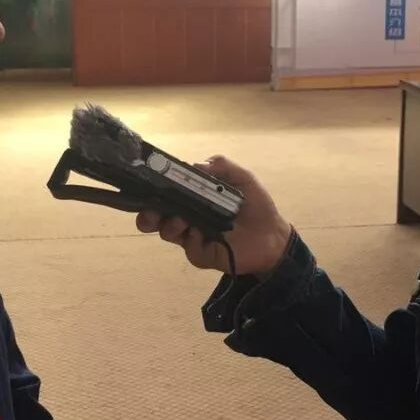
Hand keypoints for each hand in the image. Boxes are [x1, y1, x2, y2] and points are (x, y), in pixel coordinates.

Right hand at [136, 155, 291, 275]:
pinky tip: (201, 234)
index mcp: (192, 198)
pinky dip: (192, 240)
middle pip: (156, 216)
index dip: (152, 191)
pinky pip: (189, 248)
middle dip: (147, 214)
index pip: (165, 194)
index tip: (147, 186)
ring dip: (169, 224)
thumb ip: (221, 166)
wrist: (272, 235)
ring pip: (167, 232)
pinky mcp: (201, 254)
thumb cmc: (255, 206)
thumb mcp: (242, 178)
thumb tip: (195, 164)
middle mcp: (187, 216)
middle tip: (150, 212)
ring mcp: (192, 237)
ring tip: (181, 220)